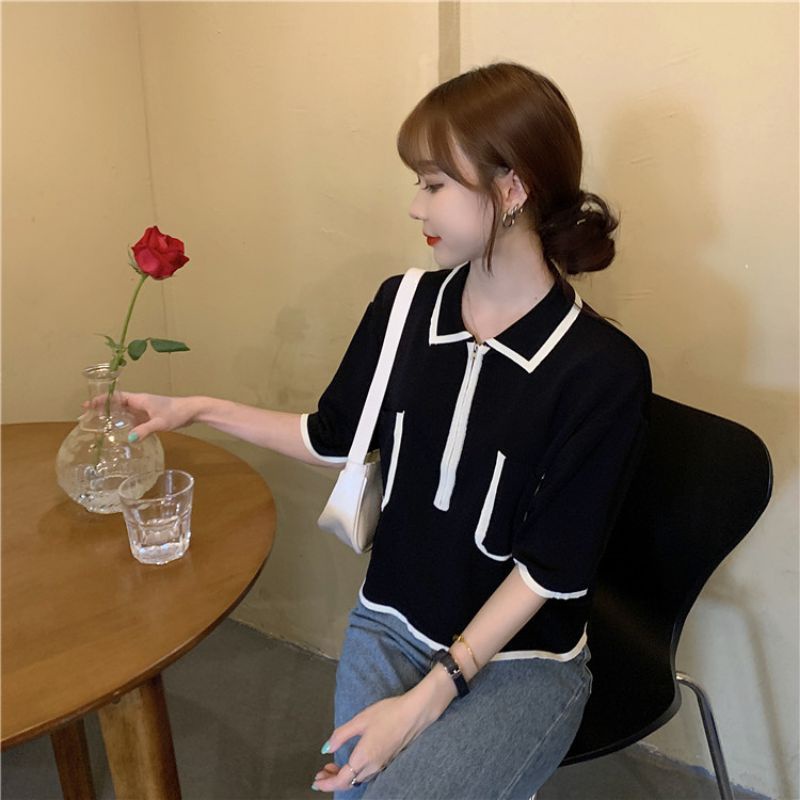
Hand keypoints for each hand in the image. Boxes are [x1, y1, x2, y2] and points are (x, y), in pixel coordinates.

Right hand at [81, 391, 195, 440]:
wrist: (192, 411)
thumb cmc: (177, 413)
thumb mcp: (160, 423)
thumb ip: (145, 430)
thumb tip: (129, 439)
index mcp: (139, 399)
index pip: (115, 397)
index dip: (101, 400)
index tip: (87, 405)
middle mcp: (139, 403)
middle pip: (116, 404)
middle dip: (102, 409)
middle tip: (86, 416)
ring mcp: (144, 409)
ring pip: (124, 412)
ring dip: (112, 417)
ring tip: (97, 425)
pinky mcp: (149, 416)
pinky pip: (132, 419)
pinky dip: (123, 423)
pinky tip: (118, 432)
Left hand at [312, 690, 441, 792]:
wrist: (416, 713)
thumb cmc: (389, 713)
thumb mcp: (361, 719)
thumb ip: (341, 735)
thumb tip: (326, 748)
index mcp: (364, 757)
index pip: (341, 780)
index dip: (327, 784)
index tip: (316, 782)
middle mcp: (373, 766)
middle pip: (349, 782)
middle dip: (332, 781)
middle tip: (321, 774)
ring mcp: (382, 764)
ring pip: (358, 779)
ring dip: (343, 776)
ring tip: (332, 766)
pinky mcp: (388, 760)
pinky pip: (367, 774)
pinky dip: (355, 772)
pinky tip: (352, 761)